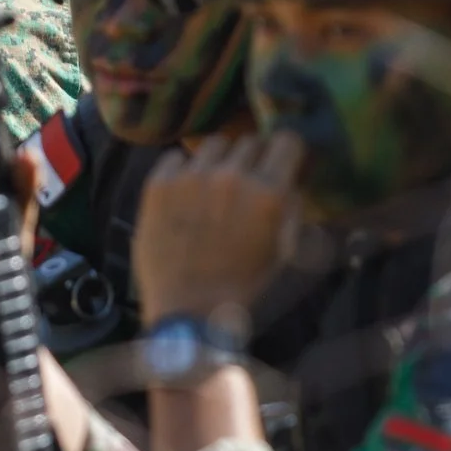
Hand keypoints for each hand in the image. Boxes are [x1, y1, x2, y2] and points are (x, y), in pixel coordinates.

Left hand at [132, 129, 303, 330]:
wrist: (188, 310)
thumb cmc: (243, 285)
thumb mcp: (284, 249)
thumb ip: (292, 206)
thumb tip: (292, 177)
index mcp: (268, 192)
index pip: (287, 139)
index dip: (285, 152)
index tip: (279, 162)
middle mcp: (230, 176)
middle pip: (250, 141)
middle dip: (252, 160)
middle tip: (243, 187)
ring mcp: (191, 177)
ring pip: (213, 144)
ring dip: (218, 161)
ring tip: (211, 190)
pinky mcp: (158, 184)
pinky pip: (175, 157)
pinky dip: (182, 170)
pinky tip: (183, 196)